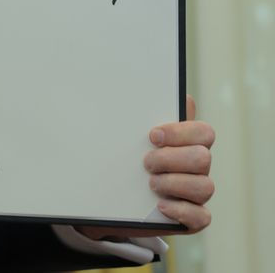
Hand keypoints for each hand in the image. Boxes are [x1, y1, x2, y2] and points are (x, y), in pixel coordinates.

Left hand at [78, 95, 214, 240]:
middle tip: (146, 162)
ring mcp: (196, 194)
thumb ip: (144, 117)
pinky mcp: (191, 218)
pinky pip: (201, 217)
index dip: (181, 132)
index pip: (204, 132)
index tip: (152, 136)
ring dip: (173, 183)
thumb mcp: (128, 138)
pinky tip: (160, 205)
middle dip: (172, 159)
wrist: (107, 199)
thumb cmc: (123, 161)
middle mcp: (196, 168)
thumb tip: (169, 94)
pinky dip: (181, 210)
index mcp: (187, 144)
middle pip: (204, 158)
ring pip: (205, 187)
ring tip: (150, 183)